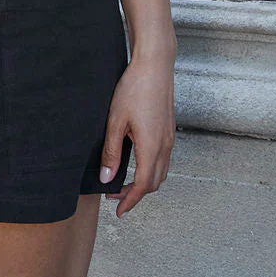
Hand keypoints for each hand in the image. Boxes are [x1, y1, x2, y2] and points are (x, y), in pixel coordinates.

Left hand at [98, 50, 175, 217]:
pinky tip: (137, 163)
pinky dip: (151, 169)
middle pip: (154, 183)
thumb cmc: (134, 89)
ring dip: (145, 182)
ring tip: (124, 183)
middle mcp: (165, 146)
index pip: (143, 185)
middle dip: (136, 194)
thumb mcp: (115, 121)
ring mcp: (169, 138)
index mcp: (152, 147)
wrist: (155, 65)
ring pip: (161, 172)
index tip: (119, 210)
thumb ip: (111, 152)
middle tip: (115, 197)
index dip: (130, 201)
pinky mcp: (169, 130)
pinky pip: (163, 159)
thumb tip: (106, 178)